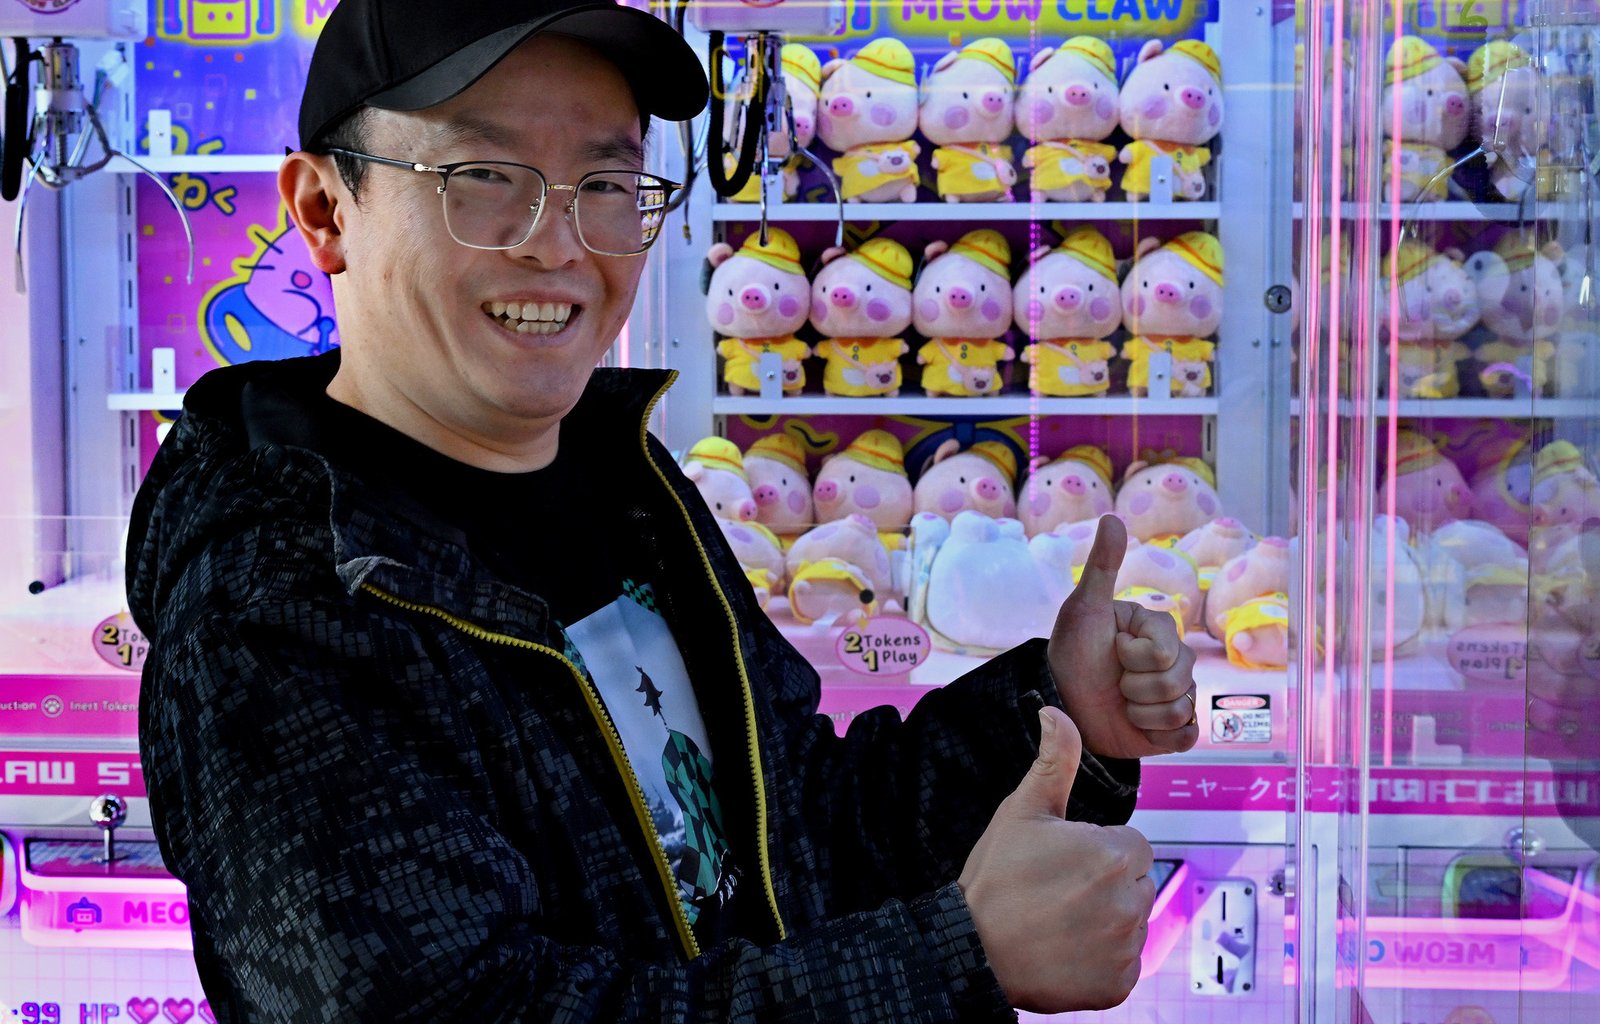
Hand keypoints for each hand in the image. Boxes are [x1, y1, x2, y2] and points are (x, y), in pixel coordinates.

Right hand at [960, 707, 1155, 1011]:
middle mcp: (1130, 902)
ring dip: (1104, 922)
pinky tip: (1066, 950)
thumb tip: (1055, 712)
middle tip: (1058, 892)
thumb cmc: (997, 878)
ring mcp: (1126, 948)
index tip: (1062, 863)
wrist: (973, 949)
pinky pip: (1122, 965)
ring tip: (1059, 921)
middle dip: (1104, 885)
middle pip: (1133, 883)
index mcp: (1116, 854)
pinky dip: (1100, 961)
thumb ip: (1053, 761)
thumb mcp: (1022, 811)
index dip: (1095, 851)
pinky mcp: (1119, 985)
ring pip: (1129, 923)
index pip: (1129, 846)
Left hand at [1048, 514, 1198, 759]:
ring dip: (1141, 712)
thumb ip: (1102, 565)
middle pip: (1179, 680)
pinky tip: (1135, 724)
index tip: (1112, 650)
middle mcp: (1175, 661)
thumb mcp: (1083, 607)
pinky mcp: (1174, 729)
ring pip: (1182, 709)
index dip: (1132, 656)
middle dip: (1135, 687)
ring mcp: (1177, 694)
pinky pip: (1186, 735)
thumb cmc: (1072, 652)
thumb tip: (1113, 517)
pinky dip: (1157, 734)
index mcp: (1159, 631)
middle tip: (1114, 681)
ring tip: (1121, 703)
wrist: (1062, 704)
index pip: (1165, 651)